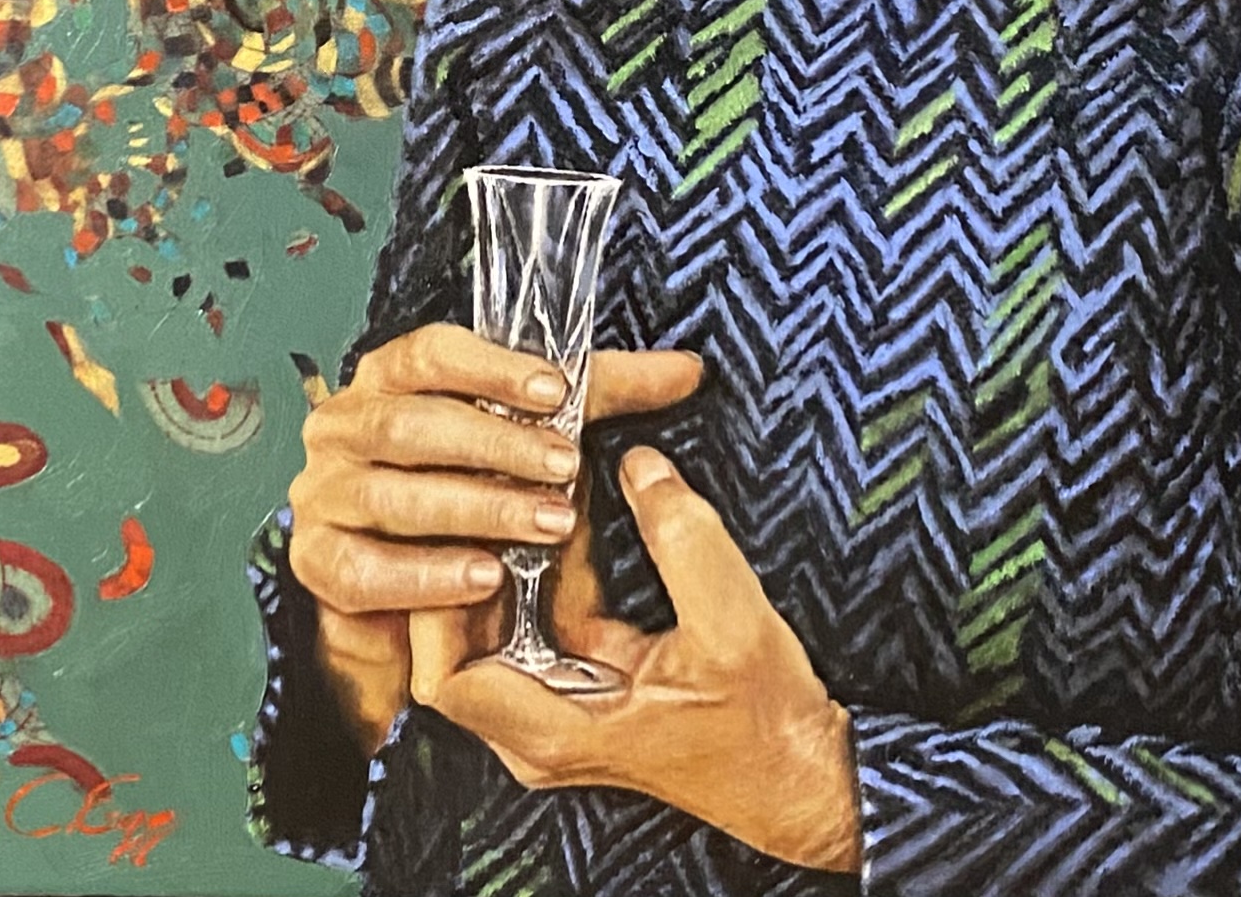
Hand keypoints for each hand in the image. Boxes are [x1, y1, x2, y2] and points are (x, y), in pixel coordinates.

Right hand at [287, 327, 703, 753]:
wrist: (404, 596)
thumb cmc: (471, 488)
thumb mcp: (532, 432)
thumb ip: (601, 395)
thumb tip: (689, 369)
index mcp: (388, 376)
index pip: (429, 352)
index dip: (490, 368)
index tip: (555, 389)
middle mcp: (344, 425)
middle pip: (413, 424)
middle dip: (495, 447)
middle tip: (566, 469)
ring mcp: (323, 493)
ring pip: (394, 494)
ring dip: (475, 510)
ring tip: (545, 526)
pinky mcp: (317, 561)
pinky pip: (366, 568)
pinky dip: (428, 575)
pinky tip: (486, 580)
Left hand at [409, 447, 860, 874]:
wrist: (803, 776)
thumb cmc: (766, 724)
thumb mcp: (731, 623)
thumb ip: (683, 539)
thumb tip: (639, 462)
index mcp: (558, 731)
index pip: (446, 678)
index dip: (437, 605)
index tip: (463, 535)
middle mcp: (543, 726)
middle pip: (458, 642)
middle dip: (467, 558)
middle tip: (483, 488)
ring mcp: (562, 703)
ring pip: (497, 623)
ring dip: (505, 552)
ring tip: (519, 483)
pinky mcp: (587, 679)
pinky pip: (539, 615)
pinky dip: (546, 562)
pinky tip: (566, 505)